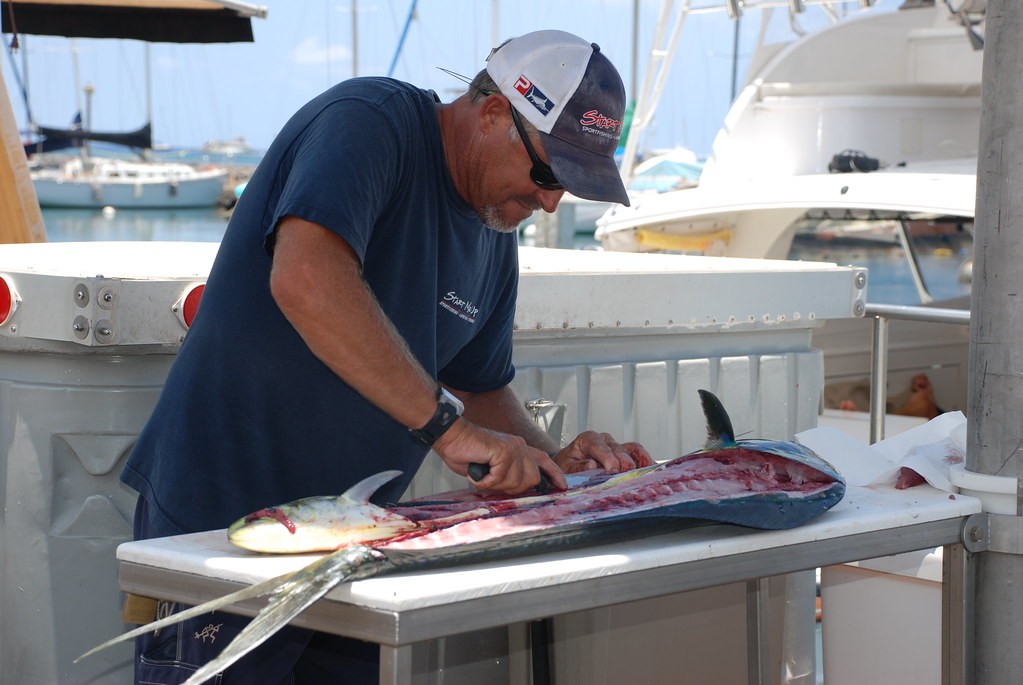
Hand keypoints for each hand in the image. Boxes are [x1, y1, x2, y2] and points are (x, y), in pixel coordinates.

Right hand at [432, 418, 566, 494]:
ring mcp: (513, 448)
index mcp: (519, 448)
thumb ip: (507, 474)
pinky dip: (485, 481)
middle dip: (513, 488)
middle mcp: (520, 446)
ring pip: (516, 481)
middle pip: (532, 479)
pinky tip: (477, 471)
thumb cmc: (466, 452)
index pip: (544, 460)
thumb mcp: (492, 467)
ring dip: (495, 484)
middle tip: (493, 482)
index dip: (554, 474)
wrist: (451, 436)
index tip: (562, 486)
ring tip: (482, 474)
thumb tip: (516, 488)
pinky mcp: (503, 451)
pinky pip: (499, 478)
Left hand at [551, 431, 653, 473]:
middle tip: (627, 473)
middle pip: (617, 448)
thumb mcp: (566, 467)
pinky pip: (637, 452)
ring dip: (638, 459)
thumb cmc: (567, 465)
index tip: (612, 469)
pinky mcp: (624, 452)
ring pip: (630, 448)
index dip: (607, 457)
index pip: (598, 446)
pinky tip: (651, 468)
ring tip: (644, 470)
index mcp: (587, 439)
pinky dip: (644, 459)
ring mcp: (616, 445)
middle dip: (623, 461)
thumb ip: (577, 466)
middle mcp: (604, 439)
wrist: (570, 465)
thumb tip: (591, 465)